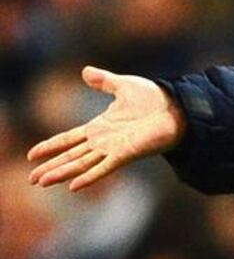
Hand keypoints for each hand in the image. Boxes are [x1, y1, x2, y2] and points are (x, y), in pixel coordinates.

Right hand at [28, 66, 186, 191]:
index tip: (32, 155)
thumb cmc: (154, 98)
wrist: (176, 106)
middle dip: (51, 167)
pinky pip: (103, 167)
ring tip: (42, 182)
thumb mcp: (123, 85)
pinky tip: (74, 186)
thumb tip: (85, 71)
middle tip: (31, 179)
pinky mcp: (126, 154)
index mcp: (100, 127)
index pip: (69, 138)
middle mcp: (103, 141)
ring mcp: (113, 149)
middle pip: (71, 156)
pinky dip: (89, 176)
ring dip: (62, 173)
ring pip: (81, 164)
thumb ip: (104, 81)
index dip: (51, 146)